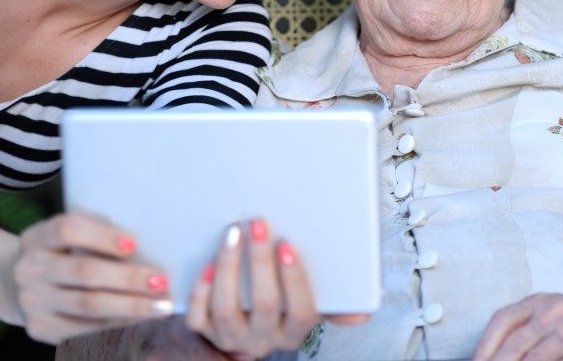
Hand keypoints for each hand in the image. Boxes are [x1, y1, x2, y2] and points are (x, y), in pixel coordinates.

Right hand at [11, 211, 173, 343]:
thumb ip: (98, 232)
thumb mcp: (71, 234)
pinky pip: (86, 327)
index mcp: (37, 237)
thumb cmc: (62, 252)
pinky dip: (118, 321)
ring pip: (88, 305)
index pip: (68, 230)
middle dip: (128, 278)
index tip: (134, 243)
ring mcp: (33, 301)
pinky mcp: (40, 328)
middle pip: (83, 271)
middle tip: (161, 281)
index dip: (102, 236)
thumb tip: (143, 247)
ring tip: (161, 304)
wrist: (18, 285)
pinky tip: (141, 316)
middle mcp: (29, 269)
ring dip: (130, 305)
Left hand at [184, 219, 320, 359]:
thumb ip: (333, 304)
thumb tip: (364, 312)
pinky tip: (208, 263)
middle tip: (258, 223)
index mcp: (294, 330)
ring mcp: (232, 337)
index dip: (295, 280)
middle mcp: (264, 339)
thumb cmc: (282, 304)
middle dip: (260, 262)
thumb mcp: (307, 305)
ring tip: (232, 232)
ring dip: (229, 267)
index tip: (287, 245)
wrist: (239, 326)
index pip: (303, 312)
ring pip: (226, 309)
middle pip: (264, 305)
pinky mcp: (204, 332)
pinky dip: (201, 290)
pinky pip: (198, 317)